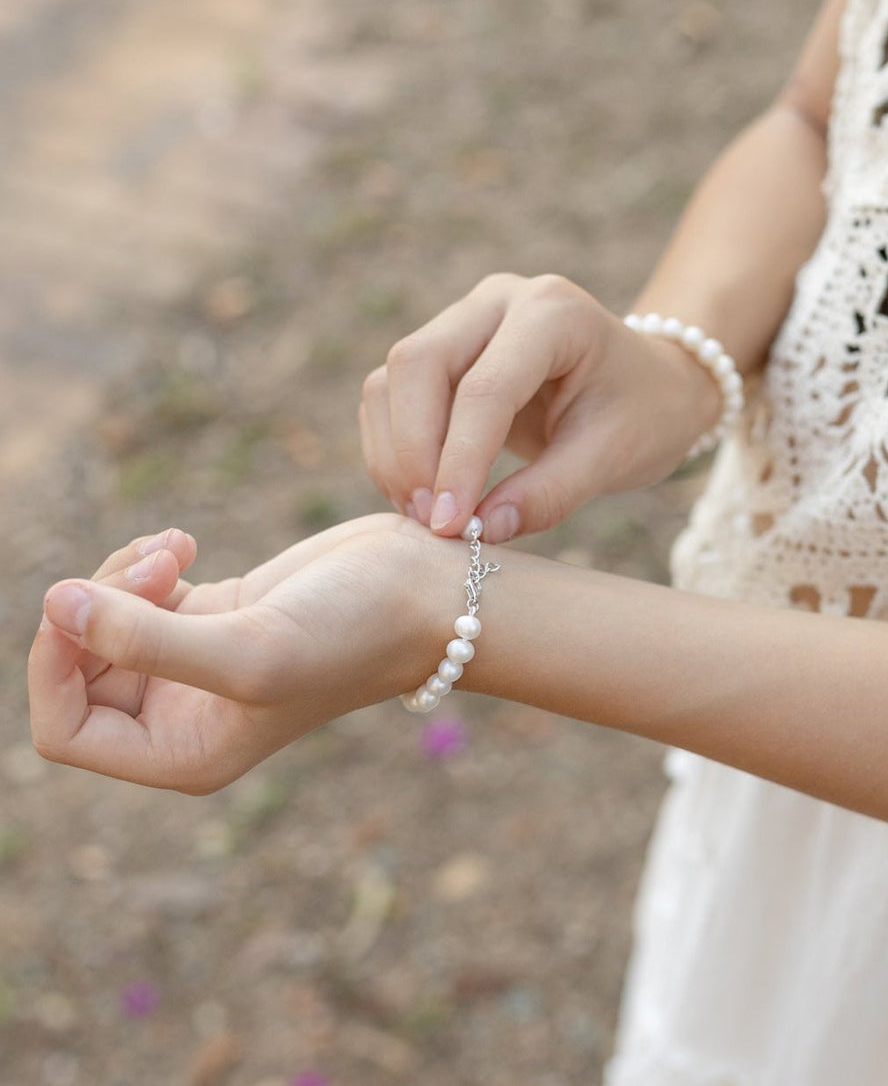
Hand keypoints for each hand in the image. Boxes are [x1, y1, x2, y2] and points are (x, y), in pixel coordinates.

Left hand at [29, 515, 453, 792]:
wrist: (424, 591)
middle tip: (162, 565)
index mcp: (184, 754)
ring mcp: (197, 663)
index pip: (65, 729)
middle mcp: (182, 717)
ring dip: (123, 573)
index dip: (54, 664)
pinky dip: (146, 560)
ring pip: (104, 620)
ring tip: (178, 549)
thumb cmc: (353, 634)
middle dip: (99, 605)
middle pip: (78, 667)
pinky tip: (185, 543)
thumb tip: (53, 603)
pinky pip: (139, 591)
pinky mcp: (215, 614)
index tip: (84, 601)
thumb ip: (145, 638)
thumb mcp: (249, 648)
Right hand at [359, 273, 721, 540]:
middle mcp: (499, 301)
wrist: (650, 384)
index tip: (450, 525)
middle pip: (418, 364)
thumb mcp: (612, 457)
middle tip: (432, 522)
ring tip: (428, 517)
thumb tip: (482, 532)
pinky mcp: (443, 350)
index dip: (459, 459)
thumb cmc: (643, 415)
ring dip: (395, 454)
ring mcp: (464, 319)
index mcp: (553, 313)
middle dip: (413, 451)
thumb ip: (550, 495)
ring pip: (393, 379)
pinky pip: (392, 395)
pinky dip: (394, 450)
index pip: (486, 387)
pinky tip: (424, 496)